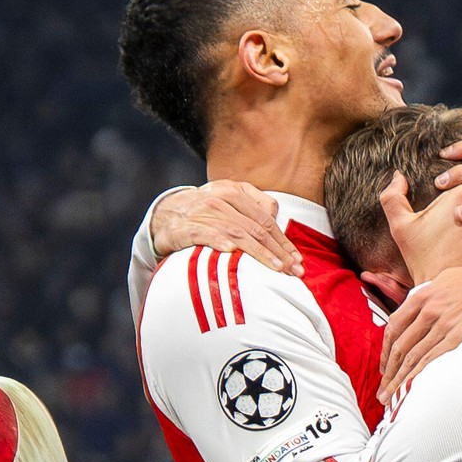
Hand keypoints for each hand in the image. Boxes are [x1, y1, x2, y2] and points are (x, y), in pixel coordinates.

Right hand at [149, 180, 298, 278]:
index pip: (265, 219)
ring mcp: (202, 214)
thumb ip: (254, 203)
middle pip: (255, 228)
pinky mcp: (185, 229)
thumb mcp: (229, 198)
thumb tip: (276, 215)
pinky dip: (218, 242)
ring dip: (258, 252)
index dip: (283, 241)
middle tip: (293, 270)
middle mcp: (219, 200)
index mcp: (233, 191)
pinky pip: (204, 235)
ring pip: (236, 233)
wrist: (165, 214)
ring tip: (275, 268)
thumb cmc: (204, 210)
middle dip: (278, 251)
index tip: (297, 260)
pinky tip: (232, 252)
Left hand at [378, 254, 461, 400]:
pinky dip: (418, 376)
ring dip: (399, 380)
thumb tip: (417, 313)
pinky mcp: (460, 337)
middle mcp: (429, 310)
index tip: (384, 366)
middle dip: (388, 372)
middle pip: (400, 346)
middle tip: (382, 391)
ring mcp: (444, 324)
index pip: (394, 325)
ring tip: (390, 397)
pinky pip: (432, 360)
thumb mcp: (446, 280)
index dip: (385, 350)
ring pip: (413, 357)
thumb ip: (428, 297)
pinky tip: (410, 389)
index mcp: (423, 295)